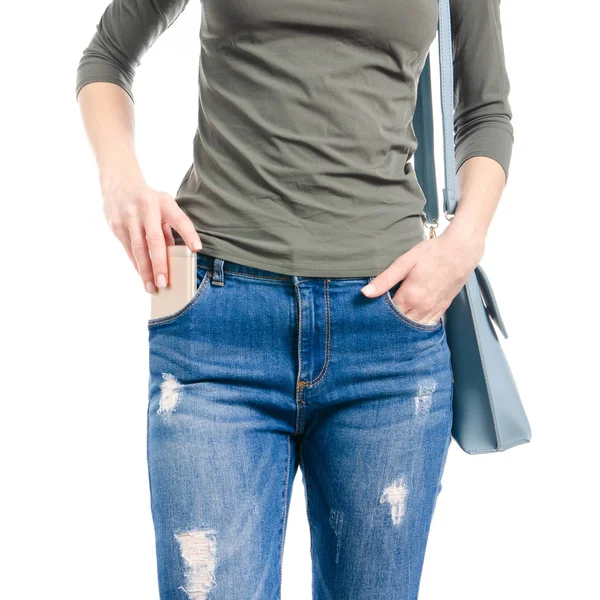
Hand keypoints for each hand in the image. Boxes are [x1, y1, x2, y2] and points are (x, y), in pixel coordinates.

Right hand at [100, 168, 202, 292]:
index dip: (189, 234)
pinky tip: (142, 276)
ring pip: (138, 248)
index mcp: (164, 202)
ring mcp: (128, 217)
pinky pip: (128, 249)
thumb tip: (177, 256)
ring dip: (145, 270)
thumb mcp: (164, 207)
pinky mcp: (116, 225)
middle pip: (154, 240)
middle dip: (159, 263)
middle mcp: (146, 208)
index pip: (179, 219)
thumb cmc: (149, 200)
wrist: (119, 182)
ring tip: (152, 287)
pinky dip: (136, 264)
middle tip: (164, 283)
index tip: (196, 249)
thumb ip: (170, 229)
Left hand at [360, 224, 484, 323]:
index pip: (387, 314)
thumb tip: (366, 293)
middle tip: (379, 319)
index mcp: (410, 296)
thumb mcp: (405, 262)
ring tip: (393, 322)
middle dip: (389, 322)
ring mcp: (433, 310)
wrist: (461, 251)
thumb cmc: (433, 253)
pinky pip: (427, 324)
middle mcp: (421, 307)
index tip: (369, 312)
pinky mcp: (442, 309)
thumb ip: (385, 279)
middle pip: (400, 323)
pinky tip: (411, 321)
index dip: (378, 314)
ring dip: (403, 326)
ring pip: (414, 327)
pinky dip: (418, 325)